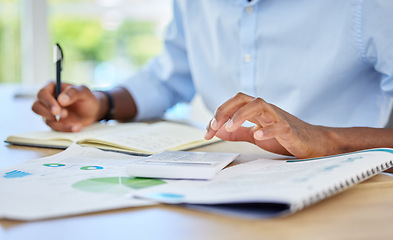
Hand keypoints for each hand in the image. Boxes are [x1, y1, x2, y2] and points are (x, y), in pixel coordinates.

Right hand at [32, 81, 101, 131]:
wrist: (92, 111)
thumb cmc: (86, 98)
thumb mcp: (84, 92)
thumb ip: (73, 93)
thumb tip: (61, 99)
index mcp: (52, 87)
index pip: (42, 94)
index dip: (47, 103)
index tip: (57, 110)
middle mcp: (47, 100)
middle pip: (36, 107)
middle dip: (48, 113)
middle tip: (64, 115)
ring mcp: (49, 112)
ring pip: (46, 120)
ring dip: (61, 123)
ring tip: (77, 123)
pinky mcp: (54, 123)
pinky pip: (55, 128)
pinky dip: (66, 129)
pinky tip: (77, 127)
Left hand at [204, 92, 335, 158]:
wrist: (313, 142)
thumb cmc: (284, 137)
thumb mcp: (254, 135)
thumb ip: (237, 132)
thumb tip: (217, 129)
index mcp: (256, 111)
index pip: (233, 104)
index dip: (218, 115)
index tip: (207, 132)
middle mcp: (266, 110)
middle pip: (243, 99)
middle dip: (225, 110)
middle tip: (214, 126)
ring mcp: (278, 117)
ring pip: (259, 106)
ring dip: (241, 115)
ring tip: (230, 126)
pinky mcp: (290, 129)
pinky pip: (279, 125)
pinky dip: (267, 129)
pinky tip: (258, 135)